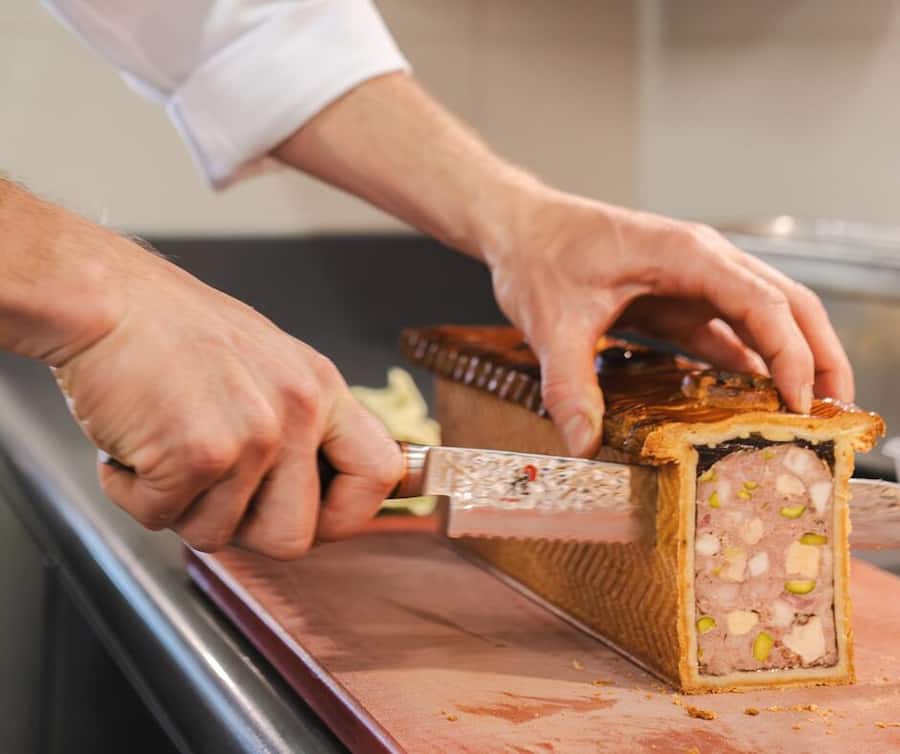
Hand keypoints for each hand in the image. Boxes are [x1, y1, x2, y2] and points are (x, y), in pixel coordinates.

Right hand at [46, 231, 401, 557]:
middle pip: (294, 538)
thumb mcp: (267, 365)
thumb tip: (315, 492)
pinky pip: (162, 517)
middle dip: (242, 530)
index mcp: (321, 389)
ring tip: (161, 446)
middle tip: (207, 489)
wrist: (105, 298)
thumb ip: (298, 424)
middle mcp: (299, 411)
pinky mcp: (200, 453)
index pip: (379, 473)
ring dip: (177, 506)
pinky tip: (130, 442)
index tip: (314, 518)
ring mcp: (254, 434)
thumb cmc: (172, 331)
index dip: (347, 514)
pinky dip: (132, 492)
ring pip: (217, 535)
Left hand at [483, 188, 853, 455]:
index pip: (764, 302)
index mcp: (686, 254)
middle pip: (788, 305)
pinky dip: (746, 364)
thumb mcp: (552, 322)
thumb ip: (570, 384)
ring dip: (790, 361)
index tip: (803, 404)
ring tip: (806, 416)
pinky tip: (752, 402)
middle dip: (820, 356)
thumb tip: (584, 443)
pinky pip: (725, 333)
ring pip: (764, 319)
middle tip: (836, 411)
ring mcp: (694, 282)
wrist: (521, 227)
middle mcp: (703, 263)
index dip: (792, 353)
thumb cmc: (540, 254)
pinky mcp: (677, 301)